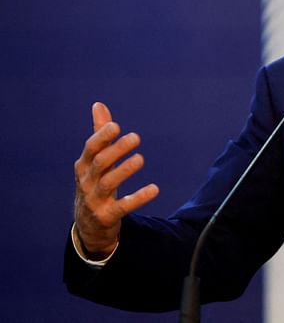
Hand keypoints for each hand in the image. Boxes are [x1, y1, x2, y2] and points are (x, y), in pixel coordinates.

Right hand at [73, 102, 158, 257]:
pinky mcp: (106, 217)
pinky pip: (122, 207)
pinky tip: (154, 189)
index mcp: (83, 166)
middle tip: (136, 137)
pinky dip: (138, 198)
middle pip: (100, 163)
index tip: (116, 126)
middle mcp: (86, 182)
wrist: (88, 225)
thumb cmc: (94, 184)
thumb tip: (98, 104)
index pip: (90, 148)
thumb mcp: (95, 161)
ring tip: (140, 158)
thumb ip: (100, 134)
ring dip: (124, 170)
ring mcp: (94, 200)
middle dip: (116, 150)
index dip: (101, 137)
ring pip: (108, 183)